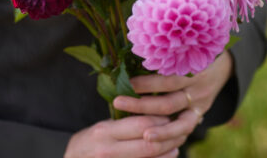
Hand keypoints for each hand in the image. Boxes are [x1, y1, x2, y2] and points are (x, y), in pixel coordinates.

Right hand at [64, 115, 183, 157]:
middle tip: (179, 129)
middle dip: (168, 136)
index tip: (168, 114)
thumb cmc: (87, 144)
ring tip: (176, 144)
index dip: (159, 119)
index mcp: (104, 132)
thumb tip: (150, 113)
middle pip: (148, 143)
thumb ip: (122, 122)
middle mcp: (109, 150)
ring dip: (167, 152)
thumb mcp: (100, 128)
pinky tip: (167, 156)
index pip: (140, 124)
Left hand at [113, 50, 233, 145]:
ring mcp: (200, 102)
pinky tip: (154, 140)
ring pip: (178, 120)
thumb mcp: (183, 43)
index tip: (126, 81)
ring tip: (139, 132)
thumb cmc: (194, 47)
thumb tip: (128, 51)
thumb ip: (164, 49)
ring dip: (156, 125)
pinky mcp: (201, 113)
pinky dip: (170, 135)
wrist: (223, 63)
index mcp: (192, 64)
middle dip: (142, 103)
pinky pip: (185, 128)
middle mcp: (197, 85)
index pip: (167, 76)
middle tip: (118, 101)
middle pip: (167, 99)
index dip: (147, 81)